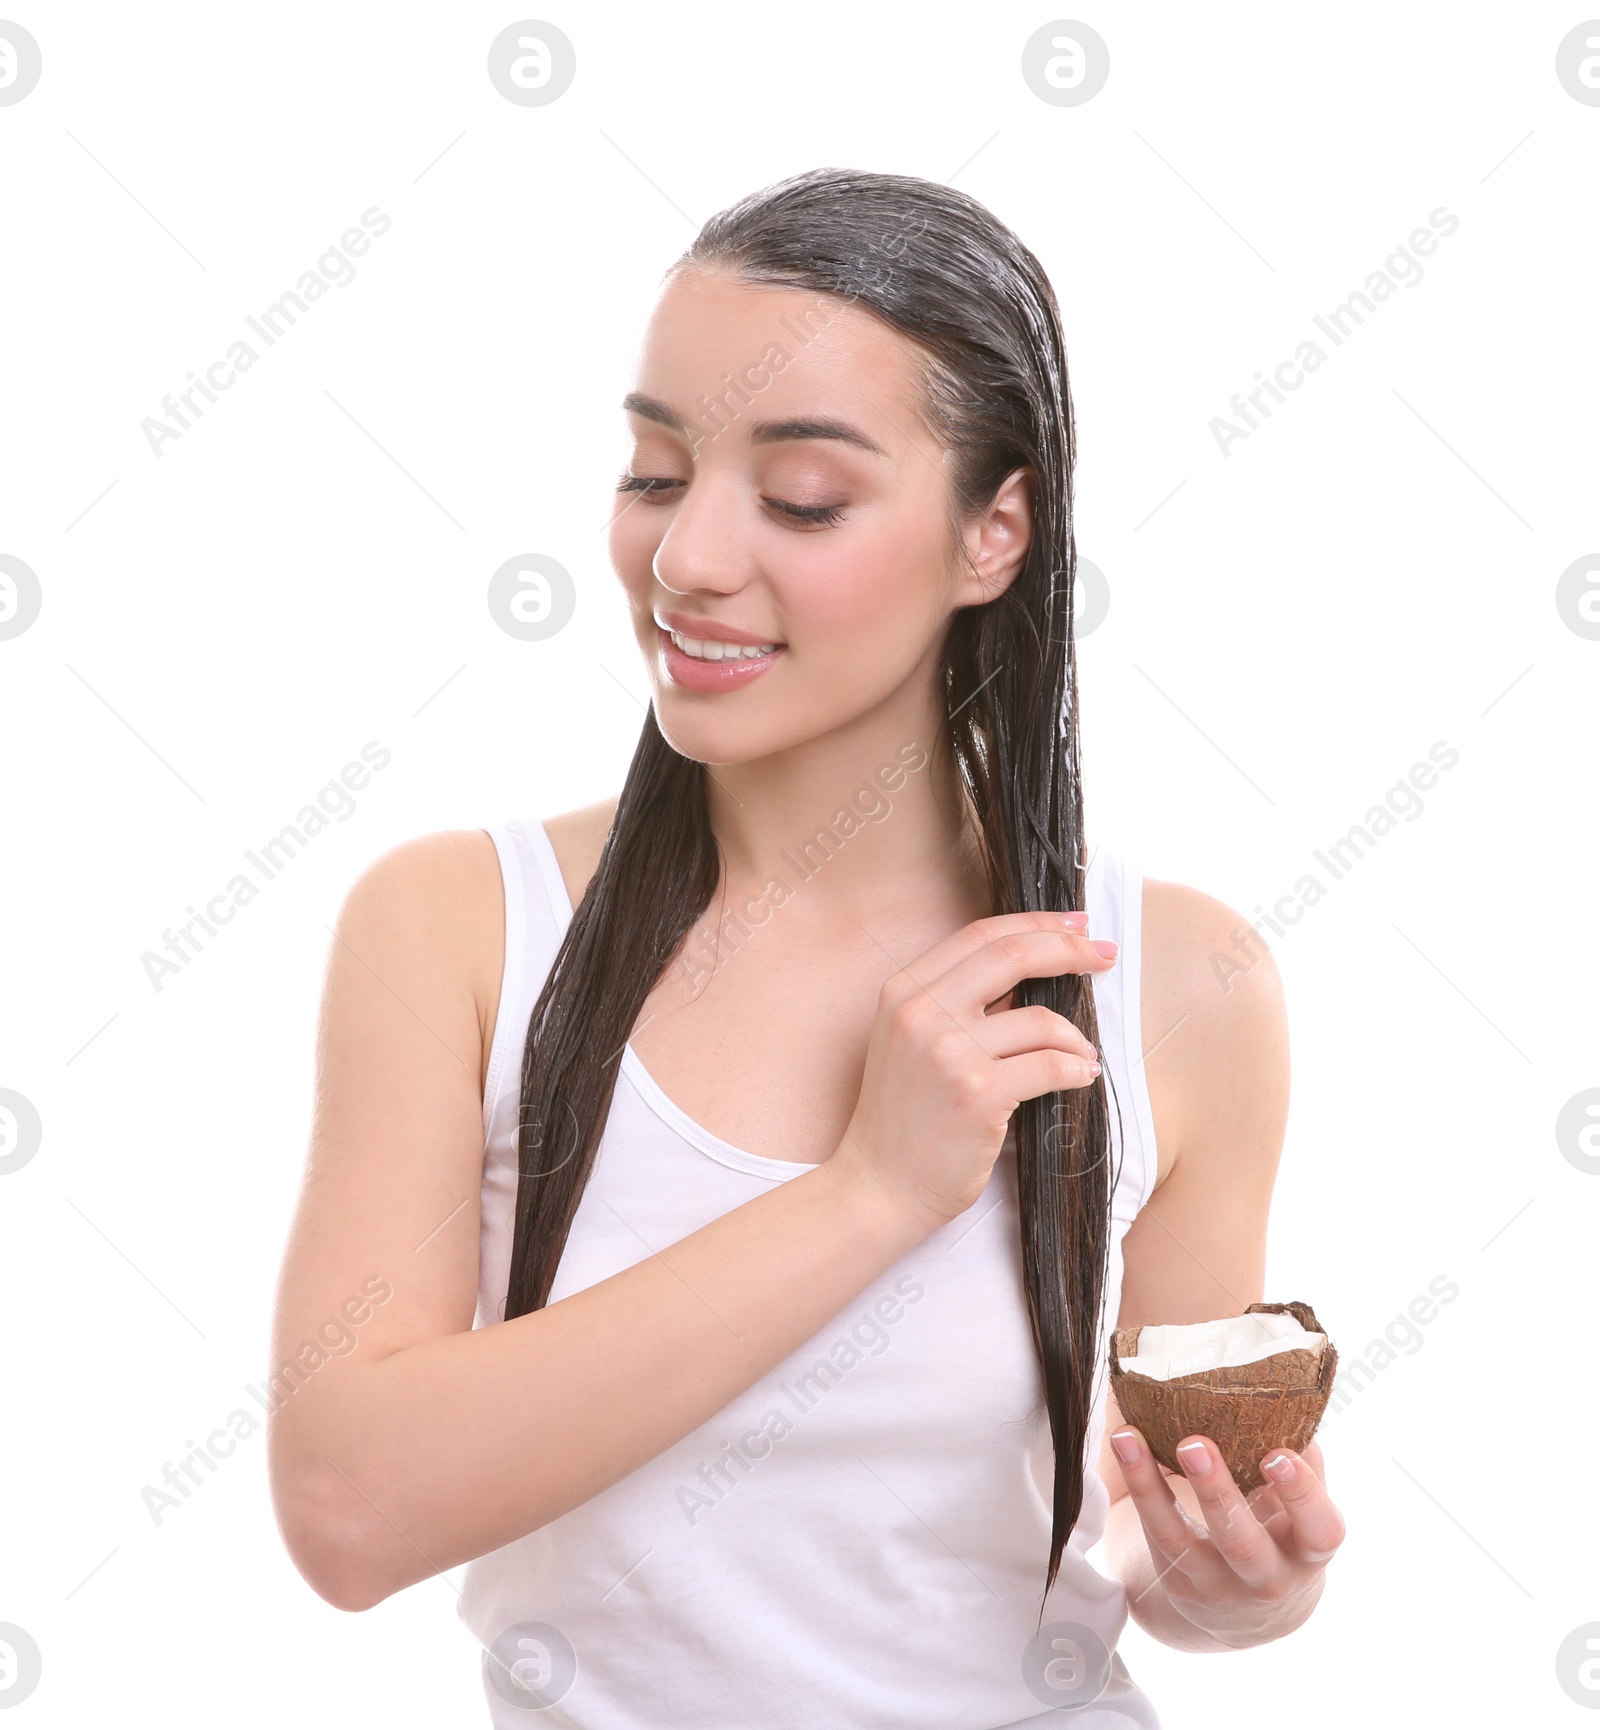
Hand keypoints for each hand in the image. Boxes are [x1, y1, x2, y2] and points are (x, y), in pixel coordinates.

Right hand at [833, 909, 1116, 1233]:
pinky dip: (1077, 1068)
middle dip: (1069, 948)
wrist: (877, 1187)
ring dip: (1076, 1036)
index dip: (1035, 923)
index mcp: (903, 991)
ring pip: (1041, 1020)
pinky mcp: (976, 1095)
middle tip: (1105, 954)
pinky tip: (1082, 1075)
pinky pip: (1050, 1065)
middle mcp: (920, 1013)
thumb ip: (958, 1004)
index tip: (1074, 924)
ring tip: (1084, 1055)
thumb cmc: (902, 1119)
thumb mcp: (912, 1042)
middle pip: (1013, 955)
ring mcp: (947, 1053)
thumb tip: (1032, 970)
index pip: (981, 935)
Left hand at [1109, 1427, 1345, 1647]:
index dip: (1302, 1495)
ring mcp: (1217, 1584)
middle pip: (1242, 1544)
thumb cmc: (1278, 1529)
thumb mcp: (1297, 1505)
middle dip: (1218, 1494)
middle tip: (1194, 1443)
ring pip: (1180, 1541)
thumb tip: (1284, 1390)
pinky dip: (1135, 1486)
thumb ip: (1296, 1455)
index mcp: (1307, 1549)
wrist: (1248, 1611)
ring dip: (1151, 1487)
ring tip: (1129, 1436)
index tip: (1277, 1453)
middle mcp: (1266, 1576)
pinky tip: (1123, 1443)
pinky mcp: (1178, 1581)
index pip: (1319, 1529)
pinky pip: (1152, 1532)